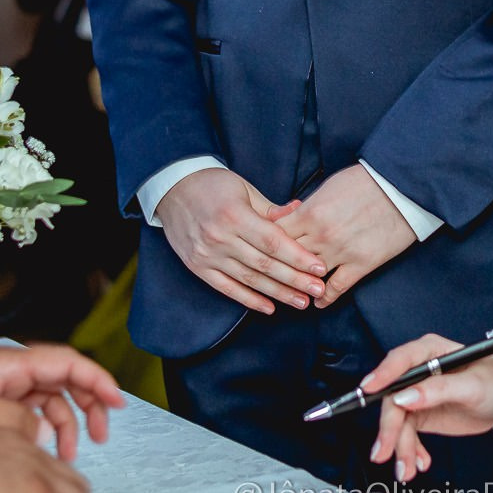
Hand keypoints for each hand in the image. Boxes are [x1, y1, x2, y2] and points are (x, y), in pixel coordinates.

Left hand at [0, 341, 123, 461]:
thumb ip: (10, 421)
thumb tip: (43, 434)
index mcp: (10, 364)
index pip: (68, 364)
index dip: (97, 380)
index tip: (117, 402)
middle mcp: (10, 371)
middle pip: (64, 382)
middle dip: (88, 405)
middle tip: (100, 435)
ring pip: (47, 400)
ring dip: (64, 424)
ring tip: (69, 454)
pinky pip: (27, 412)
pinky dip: (41, 430)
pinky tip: (39, 450)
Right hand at [158, 169, 327, 314]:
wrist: (172, 189)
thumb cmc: (213, 185)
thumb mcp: (244, 189)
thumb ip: (270, 209)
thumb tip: (299, 213)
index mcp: (234, 215)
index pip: (273, 242)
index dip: (298, 257)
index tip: (320, 268)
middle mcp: (220, 238)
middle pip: (265, 265)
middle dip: (295, 280)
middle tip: (318, 290)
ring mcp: (207, 255)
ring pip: (249, 280)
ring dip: (278, 293)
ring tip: (301, 302)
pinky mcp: (198, 267)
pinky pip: (227, 288)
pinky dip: (249, 300)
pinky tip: (269, 307)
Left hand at [276, 166, 416, 307]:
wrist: (401, 188)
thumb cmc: (365, 181)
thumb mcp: (327, 187)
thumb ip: (305, 206)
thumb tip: (286, 217)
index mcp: (309, 213)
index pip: (276, 235)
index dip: (266, 245)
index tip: (263, 252)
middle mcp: (321, 235)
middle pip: (288, 259)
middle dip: (278, 268)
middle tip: (271, 278)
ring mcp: (340, 252)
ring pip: (309, 277)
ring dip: (299, 286)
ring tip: (293, 292)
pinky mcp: (361, 264)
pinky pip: (336, 288)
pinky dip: (324, 298)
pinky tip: (318, 301)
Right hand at [364, 334, 492, 483]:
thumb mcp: (473, 386)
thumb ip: (439, 390)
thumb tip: (405, 398)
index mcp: (430, 351)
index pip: (400, 361)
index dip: (382, 376)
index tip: (367, 392)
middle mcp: (419, 371)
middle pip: (393, 398)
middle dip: (388, 428)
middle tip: (384, 452)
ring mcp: (418, 394)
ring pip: (397, 421)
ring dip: (399, 447)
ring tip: (407, 470)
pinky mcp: (421, 414)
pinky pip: (406, 433)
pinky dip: (409, 450)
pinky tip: (420, 463)